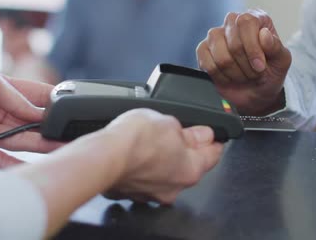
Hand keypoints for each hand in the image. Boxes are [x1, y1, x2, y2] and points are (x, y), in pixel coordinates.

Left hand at [0, 60, 62, 167]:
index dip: (51, 101)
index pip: (33, 96)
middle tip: (69, 132)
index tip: (71, 107)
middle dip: (49, 126)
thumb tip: (38, 112)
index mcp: (0, 88)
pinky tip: (30, 166)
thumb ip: (15, 96)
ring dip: (38, 145)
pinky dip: (11, 163)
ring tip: (58, 147)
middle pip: (29, 121)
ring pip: (17, 139)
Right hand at [100, 109, 223, 203]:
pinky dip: (142, 167)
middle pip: (188, 166)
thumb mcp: (169, 122)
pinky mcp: (131, 193)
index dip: (213, 141)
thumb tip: (203, 134)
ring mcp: (152, 193)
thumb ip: (190, 132)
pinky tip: (134, 153)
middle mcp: (175, 187)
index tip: (211, 134)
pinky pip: (143, 178)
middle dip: (184, 149)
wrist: (102, 157)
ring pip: (164, 173)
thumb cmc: (136, 141)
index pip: (213, 155)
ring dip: (161, 159)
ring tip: (149, 140)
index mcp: (191, 170)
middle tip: (175, 131)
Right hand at [196, 9, 291, 114]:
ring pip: (221, 56)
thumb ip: (276, 47)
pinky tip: (229, 77)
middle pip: (234, 42)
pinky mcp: (203, 50)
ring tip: (243, 75)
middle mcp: (233, 22)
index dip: (253, 47)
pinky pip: (207, 64)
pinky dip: (221, 77)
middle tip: (254, 73)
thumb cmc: (271, 72)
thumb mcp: (282, 61)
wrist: (258, 93)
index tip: (260, 66)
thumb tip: (264, 34)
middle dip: (246, 65)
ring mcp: (215, 35)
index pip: (246, 22)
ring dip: (235, 73)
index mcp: (255, 18)